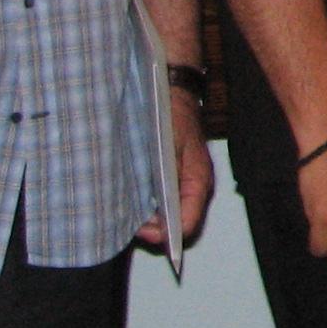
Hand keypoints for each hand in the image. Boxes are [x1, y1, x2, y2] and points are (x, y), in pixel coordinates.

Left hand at [137, 92, 215, 248]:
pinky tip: (133, 199)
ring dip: (149, 217)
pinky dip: (148, 205)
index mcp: (198, 182)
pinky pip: (162, 200)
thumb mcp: (168, 148)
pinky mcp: (173, 177)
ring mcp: (184, 182)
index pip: (187, 223)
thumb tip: (157, 213)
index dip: (165, 234)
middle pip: (177, 223)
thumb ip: (165, 182)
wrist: (172, 93)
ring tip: (127, 212)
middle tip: (129, 223)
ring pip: (168, 214)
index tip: (142, 231)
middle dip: (154, 228)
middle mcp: (194, 187)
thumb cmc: (172, 116)